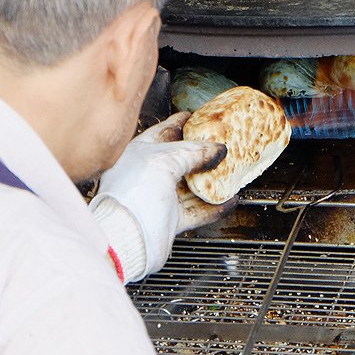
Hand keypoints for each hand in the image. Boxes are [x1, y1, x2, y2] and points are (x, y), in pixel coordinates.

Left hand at [89, 113, 235, 280]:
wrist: (126, 237)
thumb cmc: (132, 195)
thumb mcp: (165, 161)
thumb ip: (192, 153)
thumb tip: (215, 149)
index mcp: (138, 153)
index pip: (163, 131)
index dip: (181, 123)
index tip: (197, 117)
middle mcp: (146, 174)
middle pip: (179, 159)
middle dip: (200, 153)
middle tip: (218, 144)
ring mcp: (157, 198)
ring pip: (189, 186)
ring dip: (210, 181)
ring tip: (228, 171)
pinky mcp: (168, 220)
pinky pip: (196, 211)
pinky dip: (213, 207)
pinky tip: (228, 201)